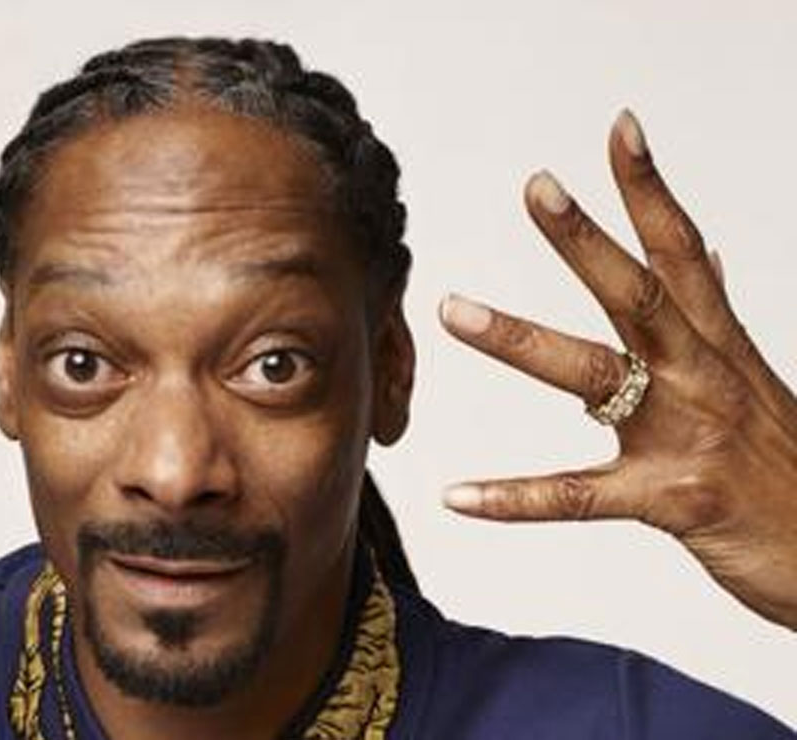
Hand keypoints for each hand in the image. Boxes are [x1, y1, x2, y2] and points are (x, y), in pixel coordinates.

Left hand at [438, 111, 796, 629]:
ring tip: (452, 309)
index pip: (683, 252)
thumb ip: (721, 316)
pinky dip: (513, 499)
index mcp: (719, 348)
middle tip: (537, 186)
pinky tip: (455, 496)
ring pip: (592, 376)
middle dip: (586, 240)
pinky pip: (577, 496)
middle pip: (640, 295)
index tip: (620, 129)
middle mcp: (702, 378)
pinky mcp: (673, 499)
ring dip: (517, 337)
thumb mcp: (758, 380)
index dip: (652, 189)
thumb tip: (710, 254)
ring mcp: (686, 436)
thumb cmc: (787, 469)